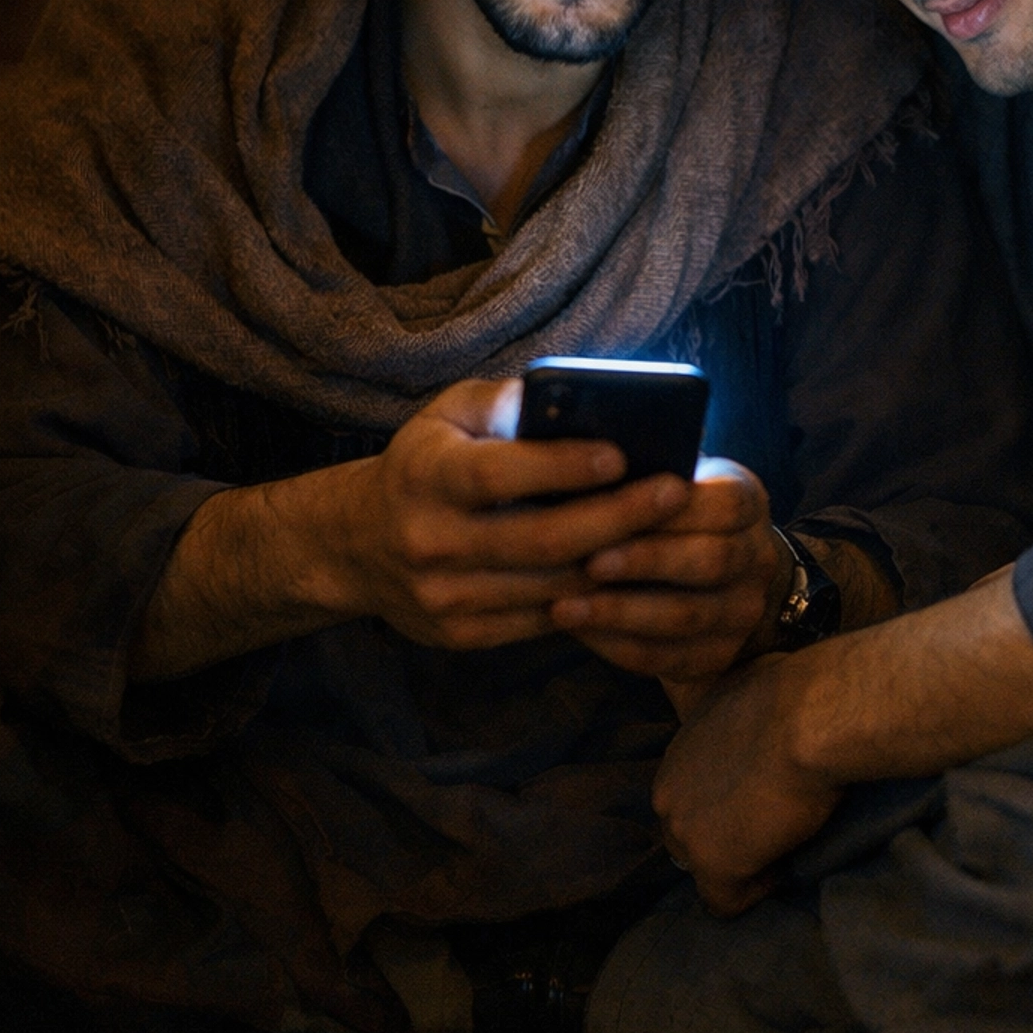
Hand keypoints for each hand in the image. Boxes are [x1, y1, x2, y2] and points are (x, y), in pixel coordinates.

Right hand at [310, 377, 693, 649]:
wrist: (357, 544)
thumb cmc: (425, 463)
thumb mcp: (447, 415)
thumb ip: (504, 401)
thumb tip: (574, 397)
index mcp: (425, 476)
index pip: (500, 473)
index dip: (562, 466)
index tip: (621, 454)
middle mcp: (430, 541)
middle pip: (542, 538)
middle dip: (618, 516)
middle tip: (675, 492)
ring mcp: (443, 597)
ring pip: (551, 587)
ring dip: (618, 563)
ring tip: (670, 534)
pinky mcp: (458, 635)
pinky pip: (540, 621)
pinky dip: (590, 599)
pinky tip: (630, 574)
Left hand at [551, 456, 792, 686]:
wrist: (718, 577)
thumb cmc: (670, 513)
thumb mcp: (673, 478)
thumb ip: (642, 469)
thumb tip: (577, 453)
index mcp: (747, 503)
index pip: (725, 505)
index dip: (673, 510)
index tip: (618, 506)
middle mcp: (757, 559)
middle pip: (711, 562)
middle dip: (646, 562)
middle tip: (589, 562)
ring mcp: (743, 612)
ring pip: (686, 616)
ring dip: (622, 612)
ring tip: (566, 606)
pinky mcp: (718, 656)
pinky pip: (669, 658)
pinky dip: (619, 646)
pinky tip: (580, 631)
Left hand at [653, 651, 842, 913]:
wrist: (809, 718)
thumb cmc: (795, 692)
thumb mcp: (750, 691)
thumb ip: (740, 717)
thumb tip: (763, 713)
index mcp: (677, 750)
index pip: (690, 793)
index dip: (726, 803)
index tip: (765, 797)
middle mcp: (667, 790)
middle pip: (688, 832)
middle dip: (725, 835)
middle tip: (771, 828)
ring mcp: (685, 830)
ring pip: (702, 866)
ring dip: (739, 863)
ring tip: (781, 848)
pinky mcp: (713, 863)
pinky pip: (726, 901)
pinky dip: (756, 891)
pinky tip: (783, 869)